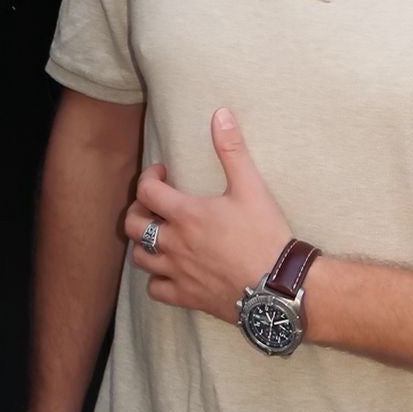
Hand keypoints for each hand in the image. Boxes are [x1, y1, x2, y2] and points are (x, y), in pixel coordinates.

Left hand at [124, 108, 289, 323]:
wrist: (278, 286)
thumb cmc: (265, 235)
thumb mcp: (251, 187)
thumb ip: (232, 150)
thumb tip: (221, 114)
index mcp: (186, 215)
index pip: (145, 191)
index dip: (148, 177)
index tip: (163, 173)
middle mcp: (175, 244)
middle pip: (133, 225)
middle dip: (138, 210)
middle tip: (155, 204)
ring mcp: (178, 272)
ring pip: (140, 258)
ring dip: (144, 243)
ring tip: (160, 234)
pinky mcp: (188, 297)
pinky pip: (156, 290)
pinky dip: (156, 279)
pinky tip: (170, 269)